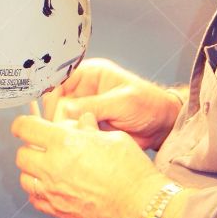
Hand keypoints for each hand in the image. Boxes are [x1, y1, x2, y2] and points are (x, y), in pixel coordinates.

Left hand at [12, 112, 166, 217]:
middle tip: (44, 147)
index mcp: (65, 143)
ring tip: (49, 169)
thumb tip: (82, 123)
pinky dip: (39, 192)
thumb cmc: (133, 173)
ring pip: (24, 179)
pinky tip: (54, 188)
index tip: (26, 126)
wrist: (141, 206)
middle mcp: (53, 167)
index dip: (23, 124)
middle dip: (30, 148)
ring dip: (33, 171)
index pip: (25, 128)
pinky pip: (35, 200)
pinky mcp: (58, 211)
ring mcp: (53, 192)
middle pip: (21, 155)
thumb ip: (90, 129)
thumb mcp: (114, 138)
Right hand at [42, 58, 181, 149]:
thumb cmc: (149, 104)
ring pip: (62, 120)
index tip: (57, 115)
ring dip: (66, 130)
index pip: (59, 82)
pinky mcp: (88, 125)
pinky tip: (81, 143)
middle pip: (56, 103)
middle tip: (68, 131)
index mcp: (89, 74)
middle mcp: (83, 90)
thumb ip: (94, 105)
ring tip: (78, 137)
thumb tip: (65, 111)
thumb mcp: (122, 102)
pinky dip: (74, 138)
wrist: (162, 125)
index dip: (54, 99)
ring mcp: (85, 109)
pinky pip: (73, 132)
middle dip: (59, 118)